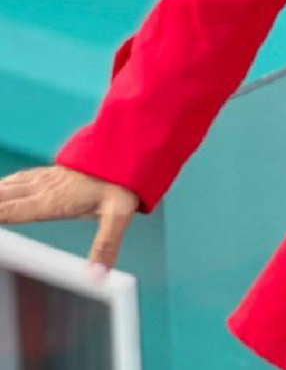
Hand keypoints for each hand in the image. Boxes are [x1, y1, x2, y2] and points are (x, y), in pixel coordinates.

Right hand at [0, 165, 138, 277]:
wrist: (134, 147)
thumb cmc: (126, 181)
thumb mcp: (120, 213)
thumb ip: (106, 244)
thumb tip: (97, 276)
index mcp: (52, 201)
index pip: (9, 212)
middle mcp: (43, 189)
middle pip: (2, 199)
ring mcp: (47, 179)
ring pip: (8, 187)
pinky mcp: (54, 173)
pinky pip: (21, 179)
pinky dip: (4, 185)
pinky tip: (3, 187)